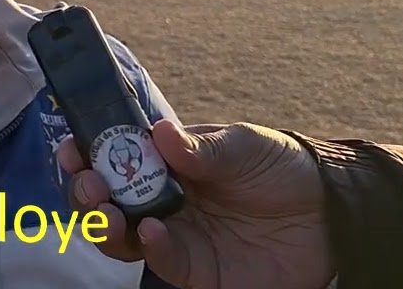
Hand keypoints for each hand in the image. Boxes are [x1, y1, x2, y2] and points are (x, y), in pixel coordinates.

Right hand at [58, 119, 334, 288]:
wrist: (329, 216)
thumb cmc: (281, 169)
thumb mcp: (244, 146)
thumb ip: (202, 147)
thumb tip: (159, 134)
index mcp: (163, 161)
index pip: (111, 155)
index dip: (85, 151)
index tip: (73, 148)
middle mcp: (159, 198)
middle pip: (104, 198)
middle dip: (84, 191)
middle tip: (89, 182)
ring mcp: (174, 233)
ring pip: (119, 235)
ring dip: (102, 223)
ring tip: (107, 211)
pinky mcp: (194, 268)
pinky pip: (160, 260)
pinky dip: (151, 247)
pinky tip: (154, 232)